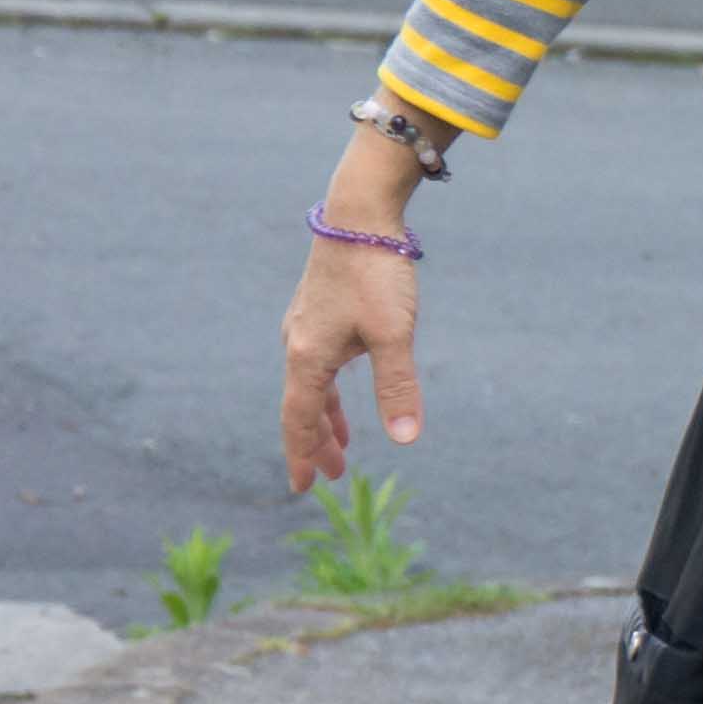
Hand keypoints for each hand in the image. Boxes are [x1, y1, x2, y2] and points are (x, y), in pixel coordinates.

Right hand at [279, 134, 434, 487]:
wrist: (360, 216)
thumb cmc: (377, 274)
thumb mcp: (394, 335)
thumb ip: (398, 387)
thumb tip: (405, 438)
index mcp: (308, 356)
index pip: (300, 419)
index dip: (303, 454)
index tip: (304, 487)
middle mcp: (297, 344)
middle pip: (301, 407)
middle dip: (315, 443)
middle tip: (329, 476)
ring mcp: (306, 327)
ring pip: (311, 385)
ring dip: (325, 418)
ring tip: (340, 446)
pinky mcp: (320, 312)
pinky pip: (320, 364)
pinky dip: (330, 388)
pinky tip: (342, 394)